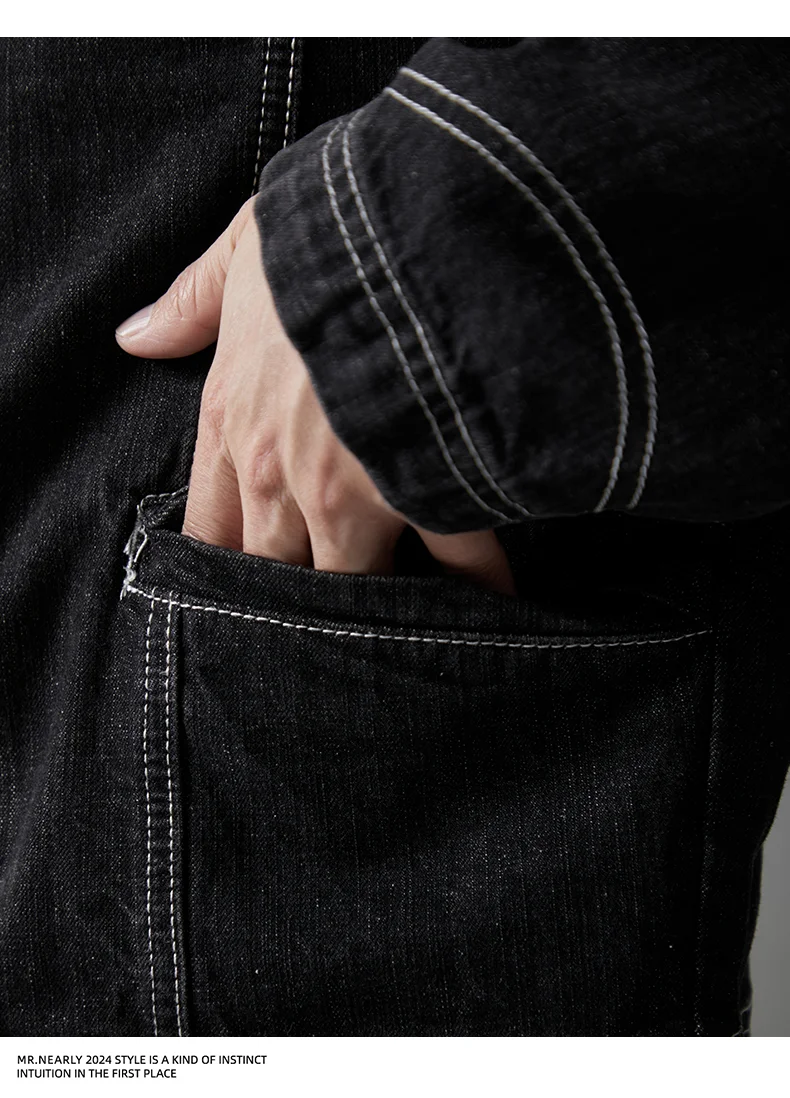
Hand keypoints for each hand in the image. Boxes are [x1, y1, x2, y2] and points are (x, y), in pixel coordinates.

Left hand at [115, 197, 516, 595]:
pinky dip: (478, 584)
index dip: (222, 569)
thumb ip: (190, 304)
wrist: (411, 227)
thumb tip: (134, 337)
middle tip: (317, 619)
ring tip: (394, 622)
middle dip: (294, 600)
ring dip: (371, 606)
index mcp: (233, 421)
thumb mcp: (243, 250)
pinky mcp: (428, 491)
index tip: (243, 590)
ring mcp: (355, 494)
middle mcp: (282, 475)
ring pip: (349, 586)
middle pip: (273, 574)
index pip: (208, 529)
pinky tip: (496, 597)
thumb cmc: (325, 236)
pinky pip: (457, 561)